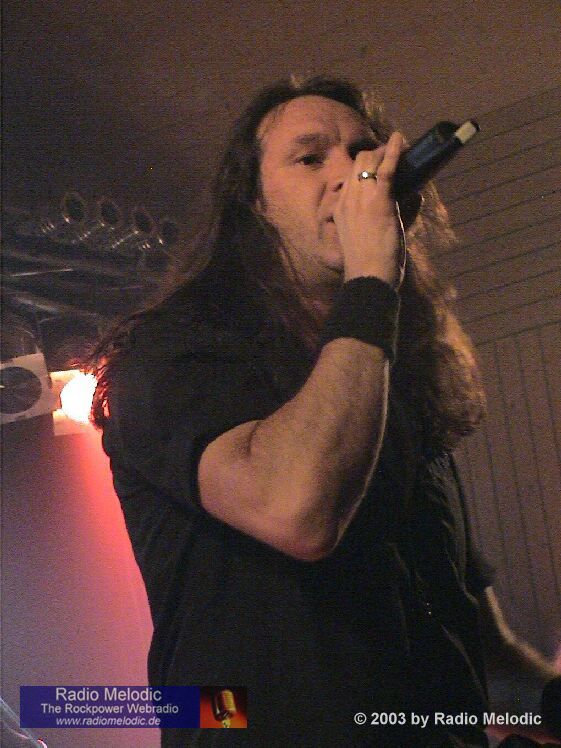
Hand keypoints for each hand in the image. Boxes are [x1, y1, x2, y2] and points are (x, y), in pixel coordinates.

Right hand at [333, 131, 406, 287]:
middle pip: (359, 164)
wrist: (368, 277)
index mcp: (341, 210)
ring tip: (401, 148)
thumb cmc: (369, 266)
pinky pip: (386, 170)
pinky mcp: (379, 202)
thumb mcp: (364, 240)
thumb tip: (413, 200)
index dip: (365, 168)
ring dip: (386, 152)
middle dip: (376, 154)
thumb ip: (380, 220)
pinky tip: (401, 140)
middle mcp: (347, 200)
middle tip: (392, 153)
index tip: (379, 164)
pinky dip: (394, 152)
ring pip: (370, 162)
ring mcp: (362, 200)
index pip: (350, 178)